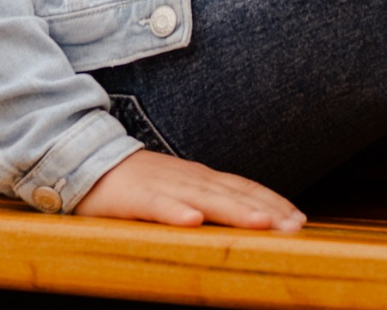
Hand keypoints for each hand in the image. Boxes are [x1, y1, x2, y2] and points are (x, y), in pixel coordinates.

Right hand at [72, 149, 305, 231]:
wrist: (86, 160)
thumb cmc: (136, 184)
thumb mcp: (178, 190)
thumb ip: (207, 201)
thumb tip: (245, 218)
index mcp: (200, 178)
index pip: (244, 188)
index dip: (273, 202)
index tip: (300, 219)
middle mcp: (188, 178)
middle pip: (233, 194)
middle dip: (266, 210)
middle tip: (296, 227)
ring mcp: (163, 186)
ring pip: (203, 199)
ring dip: (234, 210)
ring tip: (262, 223)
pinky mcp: (134, 196)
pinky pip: (157, 205)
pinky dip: (175, 212)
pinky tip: (192, 222)